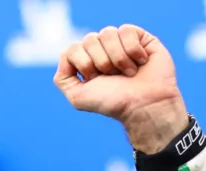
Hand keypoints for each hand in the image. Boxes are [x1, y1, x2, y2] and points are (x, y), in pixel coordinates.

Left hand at [54, 25, 187, 153]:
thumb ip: (62, 78)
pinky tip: (140, 62)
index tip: (95, 80)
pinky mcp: (139, 37)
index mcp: (86, 60)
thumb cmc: (112, 102)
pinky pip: (126, 30)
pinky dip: (132, 50)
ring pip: (107, 33)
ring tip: (128, 72)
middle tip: (113, 77)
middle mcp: (101, 49)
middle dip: (101, 62)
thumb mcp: (78, 97)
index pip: (73, 49)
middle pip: (89, 39)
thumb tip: (65, 55)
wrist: (143, 105)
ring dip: (117, 58)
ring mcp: (119, 42)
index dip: (84, 64)